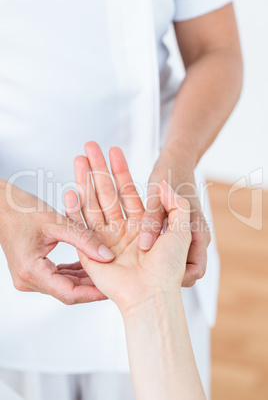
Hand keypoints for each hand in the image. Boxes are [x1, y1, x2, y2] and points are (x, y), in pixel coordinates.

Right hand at [0, 180, 113, 304]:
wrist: (3, 207)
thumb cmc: (23, 211)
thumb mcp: (58, 223)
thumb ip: (85, 239)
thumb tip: (108, 256)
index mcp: (32, 271)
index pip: (69, 293)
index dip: (93, 293)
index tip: (111, 289)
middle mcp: (28, 280)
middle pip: (68, 291)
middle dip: (92, 286)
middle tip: (115, 278)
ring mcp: (29, 277)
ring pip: (64, 285)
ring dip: (84, 279)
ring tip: (106, 270)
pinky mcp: (32, 271)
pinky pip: (58, 277)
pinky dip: (74, 272)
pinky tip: (88, 263)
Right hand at [62, 142, 190, 313]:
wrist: (152, 296)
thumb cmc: (169, 266)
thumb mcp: (182, 229)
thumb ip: (176, 203)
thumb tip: (163, 184)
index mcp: (141, 225)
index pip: (128, 191)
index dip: (120, 170)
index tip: (113, 150)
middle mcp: (121, 231)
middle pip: (107, 193)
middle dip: (98, 169)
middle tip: (89, 146)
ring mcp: (105, 240)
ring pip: (93, 204)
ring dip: (85, 181)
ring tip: (79, 158)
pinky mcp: (91, 252)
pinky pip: (81, 227)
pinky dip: (75, 209)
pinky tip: (71, 189)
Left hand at [138, 150, 210, 286]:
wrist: (177, 160)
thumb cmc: (169, 175)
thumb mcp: (157, 198)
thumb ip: (152, 221)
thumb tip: (145, 247)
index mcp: (198, 233)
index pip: (194, 272)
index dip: (177, 281)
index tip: (154, 281)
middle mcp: (195, 238)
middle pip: (184, 270)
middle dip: (165, 276)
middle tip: (140, 282)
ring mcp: (187, 235)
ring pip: (173, 259)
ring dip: (156, 263)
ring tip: (134, 269)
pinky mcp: (177, 231)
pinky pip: (165, 247)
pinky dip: (153, 251)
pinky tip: (133, 251)